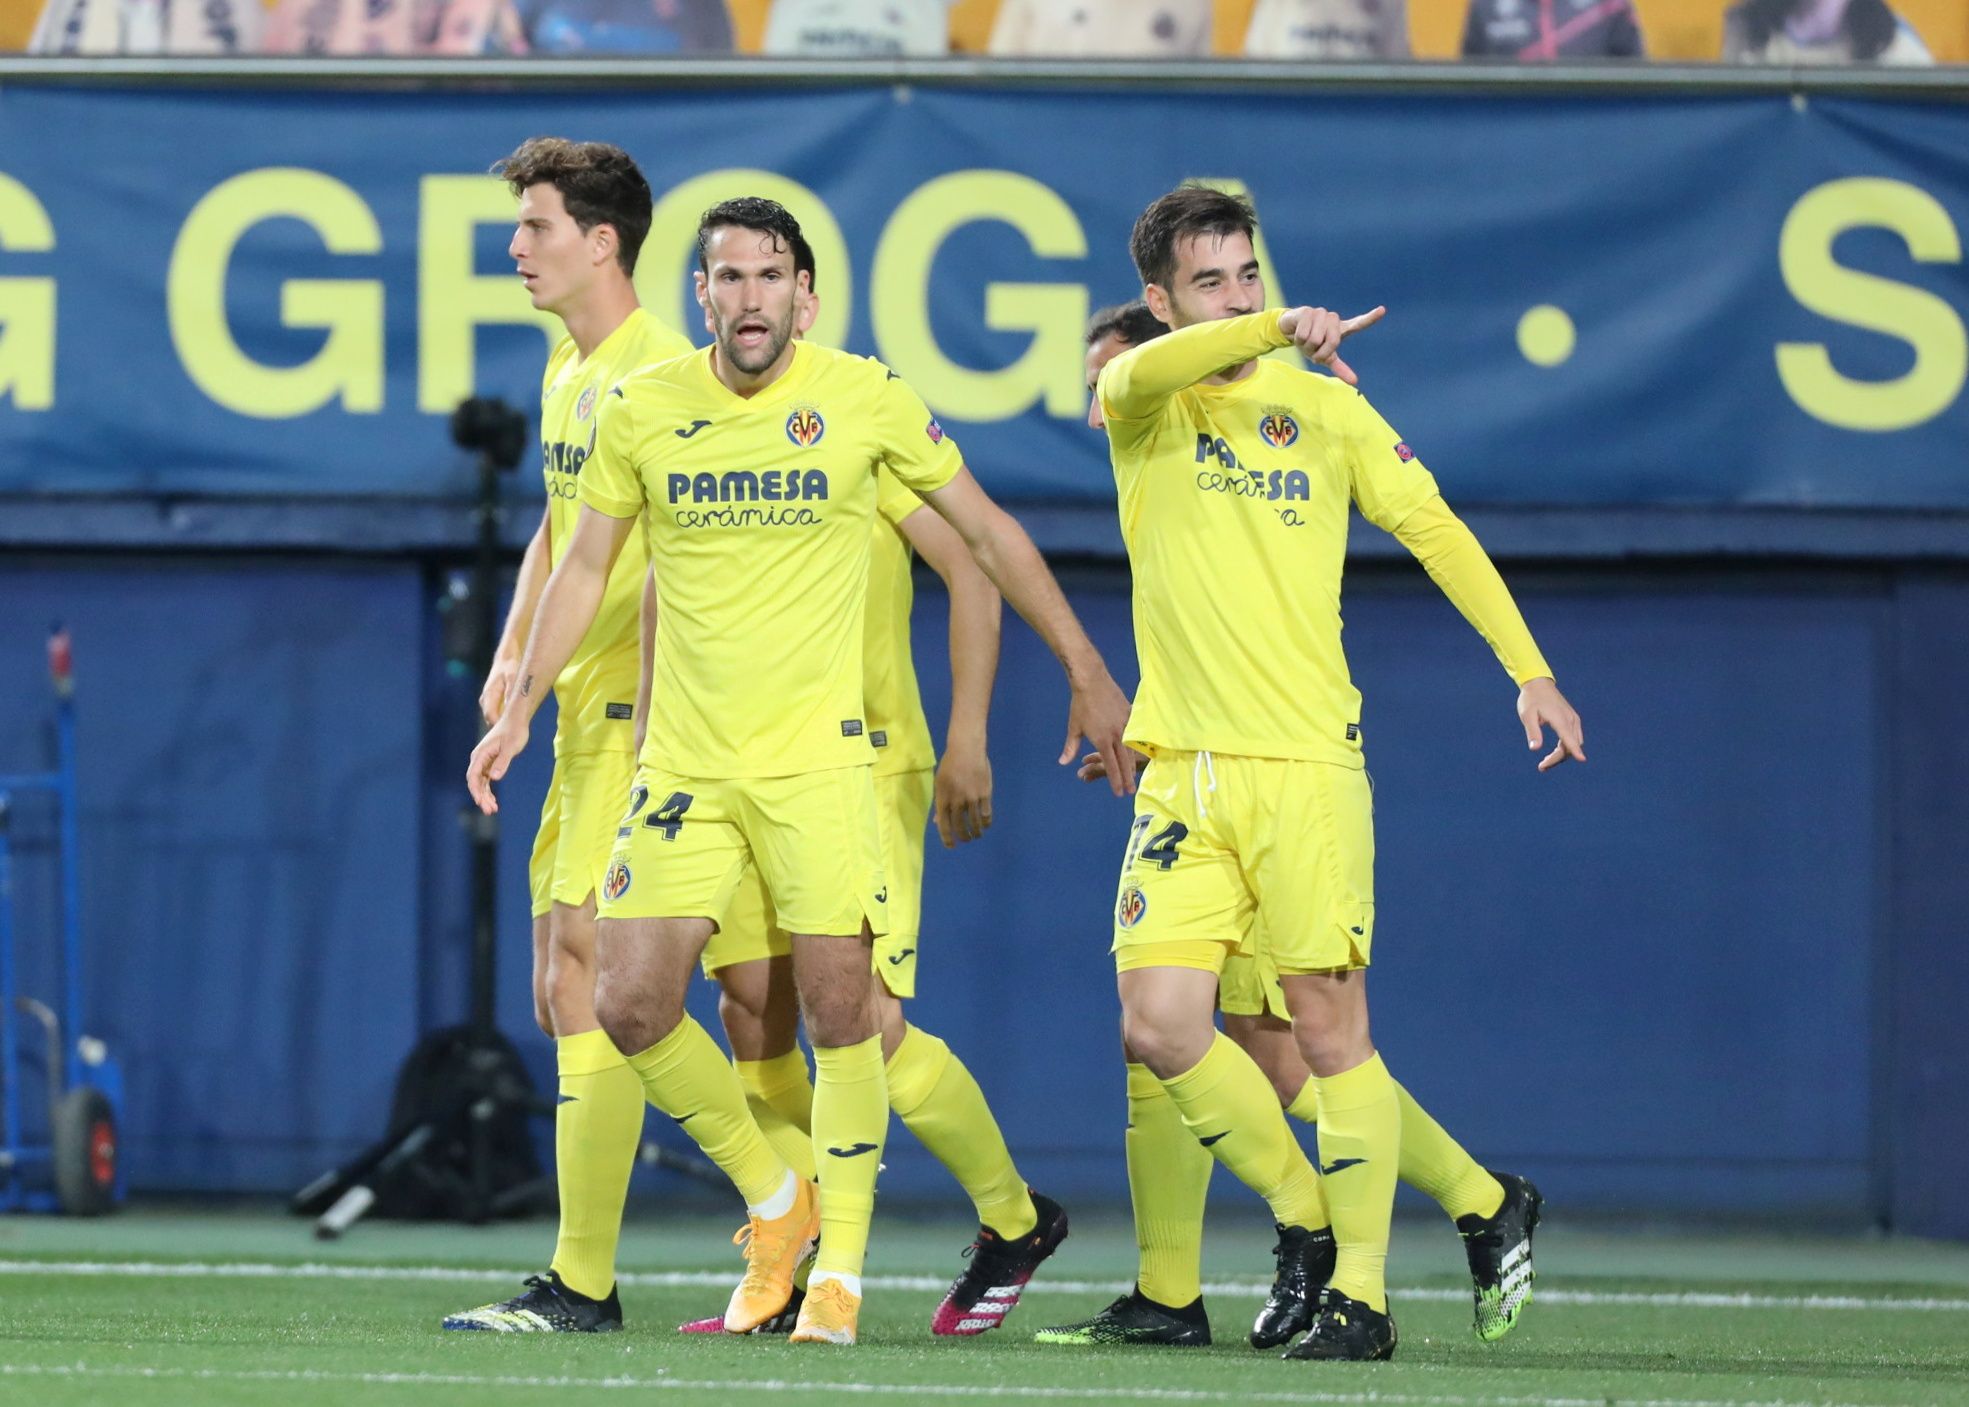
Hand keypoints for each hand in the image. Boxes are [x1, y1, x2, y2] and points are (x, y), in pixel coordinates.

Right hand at [466, 712, 530, 813]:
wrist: (516, 720)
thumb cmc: (514, 731)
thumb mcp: (511, 747)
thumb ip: (502, 762)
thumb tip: (494, 777)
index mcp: (480, 754)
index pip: (473, 776)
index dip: (476, 791)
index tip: (481, 802)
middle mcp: (479, 759)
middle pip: (476, 782)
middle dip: (481, 797)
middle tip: (490, 810)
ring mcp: (484, 762)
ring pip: (481, 783)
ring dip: (485, 796)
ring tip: (492, 810)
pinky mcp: (490, 763)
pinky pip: (486, 780)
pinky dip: (489, 790)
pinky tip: (493, 801)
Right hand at [478, 656, 519, 725]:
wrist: (505, 660)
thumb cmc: (510, 667)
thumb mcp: (513, 678)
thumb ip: (510, 692)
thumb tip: (510, 707)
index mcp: (489, 694)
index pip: (491, 716)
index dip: (499, 726)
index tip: (510, 732)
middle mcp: (485, 699)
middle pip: (490, 720)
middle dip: (500, 728)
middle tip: (514, 734)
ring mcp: (486, 700)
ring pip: (492, 717)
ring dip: (500, 724)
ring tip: (514, 730)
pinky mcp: (491, 700)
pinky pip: (495, 713)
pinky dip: (502, 718)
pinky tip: (513, 721)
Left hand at [933, 742, 992, 847]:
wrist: (966, 749)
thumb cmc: (950, 766)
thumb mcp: (940, 784)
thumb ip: (941, 804)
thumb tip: (938, 822)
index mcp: (943, 798)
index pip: (944, 825)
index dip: (947, 839)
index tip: (951, 846)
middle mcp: (957, 801)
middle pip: (960, 826)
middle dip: (963, 837)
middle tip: (965, 840)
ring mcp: (972, 798)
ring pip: (975, 823)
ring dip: (976, 832)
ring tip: (976, 835)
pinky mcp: (985, 794)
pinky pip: (986, 814)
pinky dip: (986, 822)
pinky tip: (985, 825)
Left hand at [1060, 667, 1133, 796]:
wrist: (1092, 681)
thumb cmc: (1081, 705)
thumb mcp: (1074, 727)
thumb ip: (1071, 747)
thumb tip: (1063, 763)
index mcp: (1103, 740)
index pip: (1111, 765)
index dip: (1115, 780)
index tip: (1118, 792)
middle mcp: (1117, 735)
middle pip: (1124, 761)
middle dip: (1127, 778)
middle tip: (1130, 791)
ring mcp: (1126, 724)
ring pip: (1132, 748)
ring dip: (1132, 764)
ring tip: (1134, 774)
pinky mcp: (1131, 714)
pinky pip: (1136, 732)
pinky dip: (1137, 743)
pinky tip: (1139, 749)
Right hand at [1278, 304, 1384, 386]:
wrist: (1291, 330)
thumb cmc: (1311, 344)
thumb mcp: (1325, 357)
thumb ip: (1340, 368)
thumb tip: (1355, 382)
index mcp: (1342, 330)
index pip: (1359, 324)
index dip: (1370, 318)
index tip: (1382, 310)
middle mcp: (1334, 319)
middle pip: (1333, 341)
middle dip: (1320, 351)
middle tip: (1314, 349)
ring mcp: (1321, 313)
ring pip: (1316, 338)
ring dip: (1307, 346)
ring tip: (1305, 340)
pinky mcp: (1308, 311)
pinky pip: (1304, 334)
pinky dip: (1298, 340)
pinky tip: (1298, 333)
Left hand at [1518, 677, 1584, 771]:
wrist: (1538, 684)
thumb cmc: (1531, 699)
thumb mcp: (1527, 715)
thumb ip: (1533, 732)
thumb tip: (1535, 748)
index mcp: (1560, 719)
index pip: (1569, 737)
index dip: (1575, 750)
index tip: (1582, 759)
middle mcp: (1570, 720)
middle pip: (1570, 745)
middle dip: (1558, 758)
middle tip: (1541, 767)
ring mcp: (1573, 720)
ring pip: (1573, 743)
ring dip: (1562, 755)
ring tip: (1545, 763)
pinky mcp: (1572, 720)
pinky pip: (1573, 738)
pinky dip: (1566, 748)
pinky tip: (1553, 753)